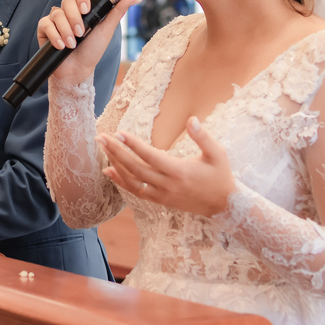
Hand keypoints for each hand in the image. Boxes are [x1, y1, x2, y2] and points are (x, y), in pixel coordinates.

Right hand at [36, 0, 137, 85]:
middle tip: (81, 33)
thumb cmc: (92, 51)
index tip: (86, 10)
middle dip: (75, 18)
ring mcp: (55, 19)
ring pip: (57, 13)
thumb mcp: (106, 30)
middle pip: (67, 1)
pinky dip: (54, 35)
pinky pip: (45, 24)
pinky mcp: (44, 29)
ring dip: (66, 30)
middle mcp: (68, 11)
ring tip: (73, 44)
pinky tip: (61, 45)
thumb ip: (117, 12)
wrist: (77, 70)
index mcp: (83, 8)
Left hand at [97, 117, 235, 217]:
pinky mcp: (160, 201)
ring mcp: (161, 195)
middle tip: (101, 138)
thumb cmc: (220, 176)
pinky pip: (136, 192)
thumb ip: (203, 137)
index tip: (119, 133)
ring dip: (115, 165)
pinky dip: (121, 182)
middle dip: (116, 152)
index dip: (133, 145)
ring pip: (132, 181)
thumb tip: (191, 119)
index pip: (150, 156)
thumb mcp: (217, 154)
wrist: (223, 205)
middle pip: (135, 168)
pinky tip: (109, 171)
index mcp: (179, 171)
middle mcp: (167, 185)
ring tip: (103, 149)